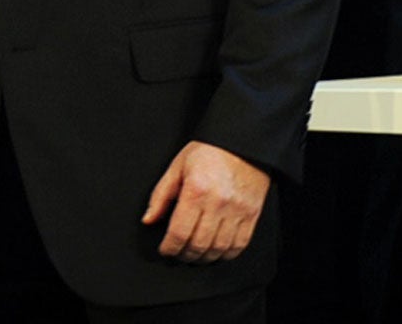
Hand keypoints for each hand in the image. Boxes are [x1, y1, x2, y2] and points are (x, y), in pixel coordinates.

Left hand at [142, 142, 270, 261]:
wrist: (242, 143)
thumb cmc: (210, 152)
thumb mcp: (178, 166)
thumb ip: (161, 195)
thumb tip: (149, 219)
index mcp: (197, 190)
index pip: (180, 232)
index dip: (170, 247)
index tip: (166, 249)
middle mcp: (218, 203)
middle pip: (199, 245)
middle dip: (184, 255)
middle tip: (178, 254)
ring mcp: (237, 211)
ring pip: (218, 250)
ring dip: (204, 258)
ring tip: (195, 255)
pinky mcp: (252, 215)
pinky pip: (239, 246)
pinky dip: (225, 254)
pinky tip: (216, 251)